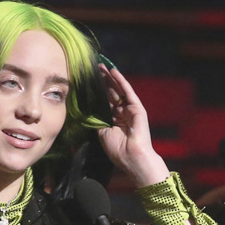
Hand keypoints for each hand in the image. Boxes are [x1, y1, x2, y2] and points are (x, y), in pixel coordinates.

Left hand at [96, 64, 169, 188]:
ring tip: (101, 67)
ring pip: (118, 90)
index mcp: (114, 120)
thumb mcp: (102, 133)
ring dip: (110, 78)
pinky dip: (120, 81)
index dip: (97, 92)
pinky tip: (113, 72)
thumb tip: (87, 110)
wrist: (131, 157)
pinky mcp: (137, 108)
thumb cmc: (117, 149)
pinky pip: (127, 92)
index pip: (105, 102)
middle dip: (103, 82)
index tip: (88, 82)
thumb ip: (97, 120)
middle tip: (94, 69)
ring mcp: (130, 110)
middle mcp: (122, 113)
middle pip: (111, 94)